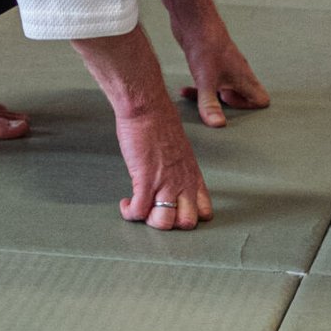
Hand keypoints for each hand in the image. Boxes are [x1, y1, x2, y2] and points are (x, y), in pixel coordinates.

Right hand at [113, 97, 212, 228]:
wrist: (146, 107)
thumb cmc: (160, 120)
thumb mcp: (180, 149)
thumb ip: (179, 168)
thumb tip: (170, 177)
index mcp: (193, 175)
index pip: (205, 211)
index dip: (190, 216)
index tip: (175, 211)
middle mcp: (183, 182)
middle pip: (187, 222)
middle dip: (170, 223)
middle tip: (156, 212)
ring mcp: (165, 183)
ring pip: (164, 222)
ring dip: (149, 221)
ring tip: (140, 209)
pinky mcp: (145, 180)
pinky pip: (138, 211)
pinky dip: (130, 213)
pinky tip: (125, 204)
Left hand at [138, 0, 270, 127]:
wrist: (193, 18)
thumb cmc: (204, 46)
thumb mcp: (205, 80)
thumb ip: (210, 105)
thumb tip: (219, 126)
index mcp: (243, 76)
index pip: (261, 99)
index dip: (247, 108)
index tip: (227, 104)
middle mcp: (237, 71)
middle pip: (242, 96)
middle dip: (226, 106)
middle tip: (211, 103)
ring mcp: (224, 66)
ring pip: (223, 89)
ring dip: (211, 98)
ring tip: (194, 98)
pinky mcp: (211, 62)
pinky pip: (211, 82)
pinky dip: (200, 89)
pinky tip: (183, 90)